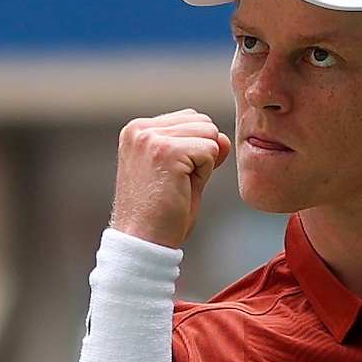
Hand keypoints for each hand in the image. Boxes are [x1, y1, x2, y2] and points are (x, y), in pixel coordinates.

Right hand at [110, 109, 232, 248]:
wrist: (143, 242)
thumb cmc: (161, 215)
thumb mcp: (182, 173)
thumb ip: (200, 149)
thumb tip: (223, 137)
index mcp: (138, 130)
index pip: (190, 119)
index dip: (195, 151)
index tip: (171, 177)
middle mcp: (140, 129)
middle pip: (203, 122)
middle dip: (201, 154)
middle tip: (177, 183)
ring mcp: (151, 138)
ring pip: (209, 134)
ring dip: (203, 164)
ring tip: (178, 185)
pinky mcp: (167, 151)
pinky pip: (211, 150)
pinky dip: (205, 174)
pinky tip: (181, 188)